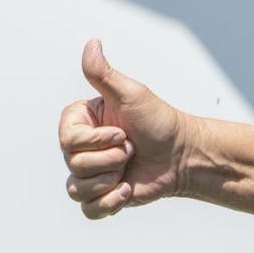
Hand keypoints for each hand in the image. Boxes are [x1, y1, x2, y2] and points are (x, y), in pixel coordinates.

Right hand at [59, 39, 194, 217]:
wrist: (185, 155)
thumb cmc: (161, 121)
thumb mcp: (132, 94)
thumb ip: (104, 73)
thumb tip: (92, 42)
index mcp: (82, 123)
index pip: (67, 139)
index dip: (96, 140)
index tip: (122, 132)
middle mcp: (82, 148)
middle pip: (73, 164)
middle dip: (109, 159)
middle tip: (132, 149)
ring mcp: (92, 173)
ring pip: (77, 189)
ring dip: (109, 180)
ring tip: (130, 169)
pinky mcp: (104, 196)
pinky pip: (89, 210)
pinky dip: (108, 204)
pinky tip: (128, 191)